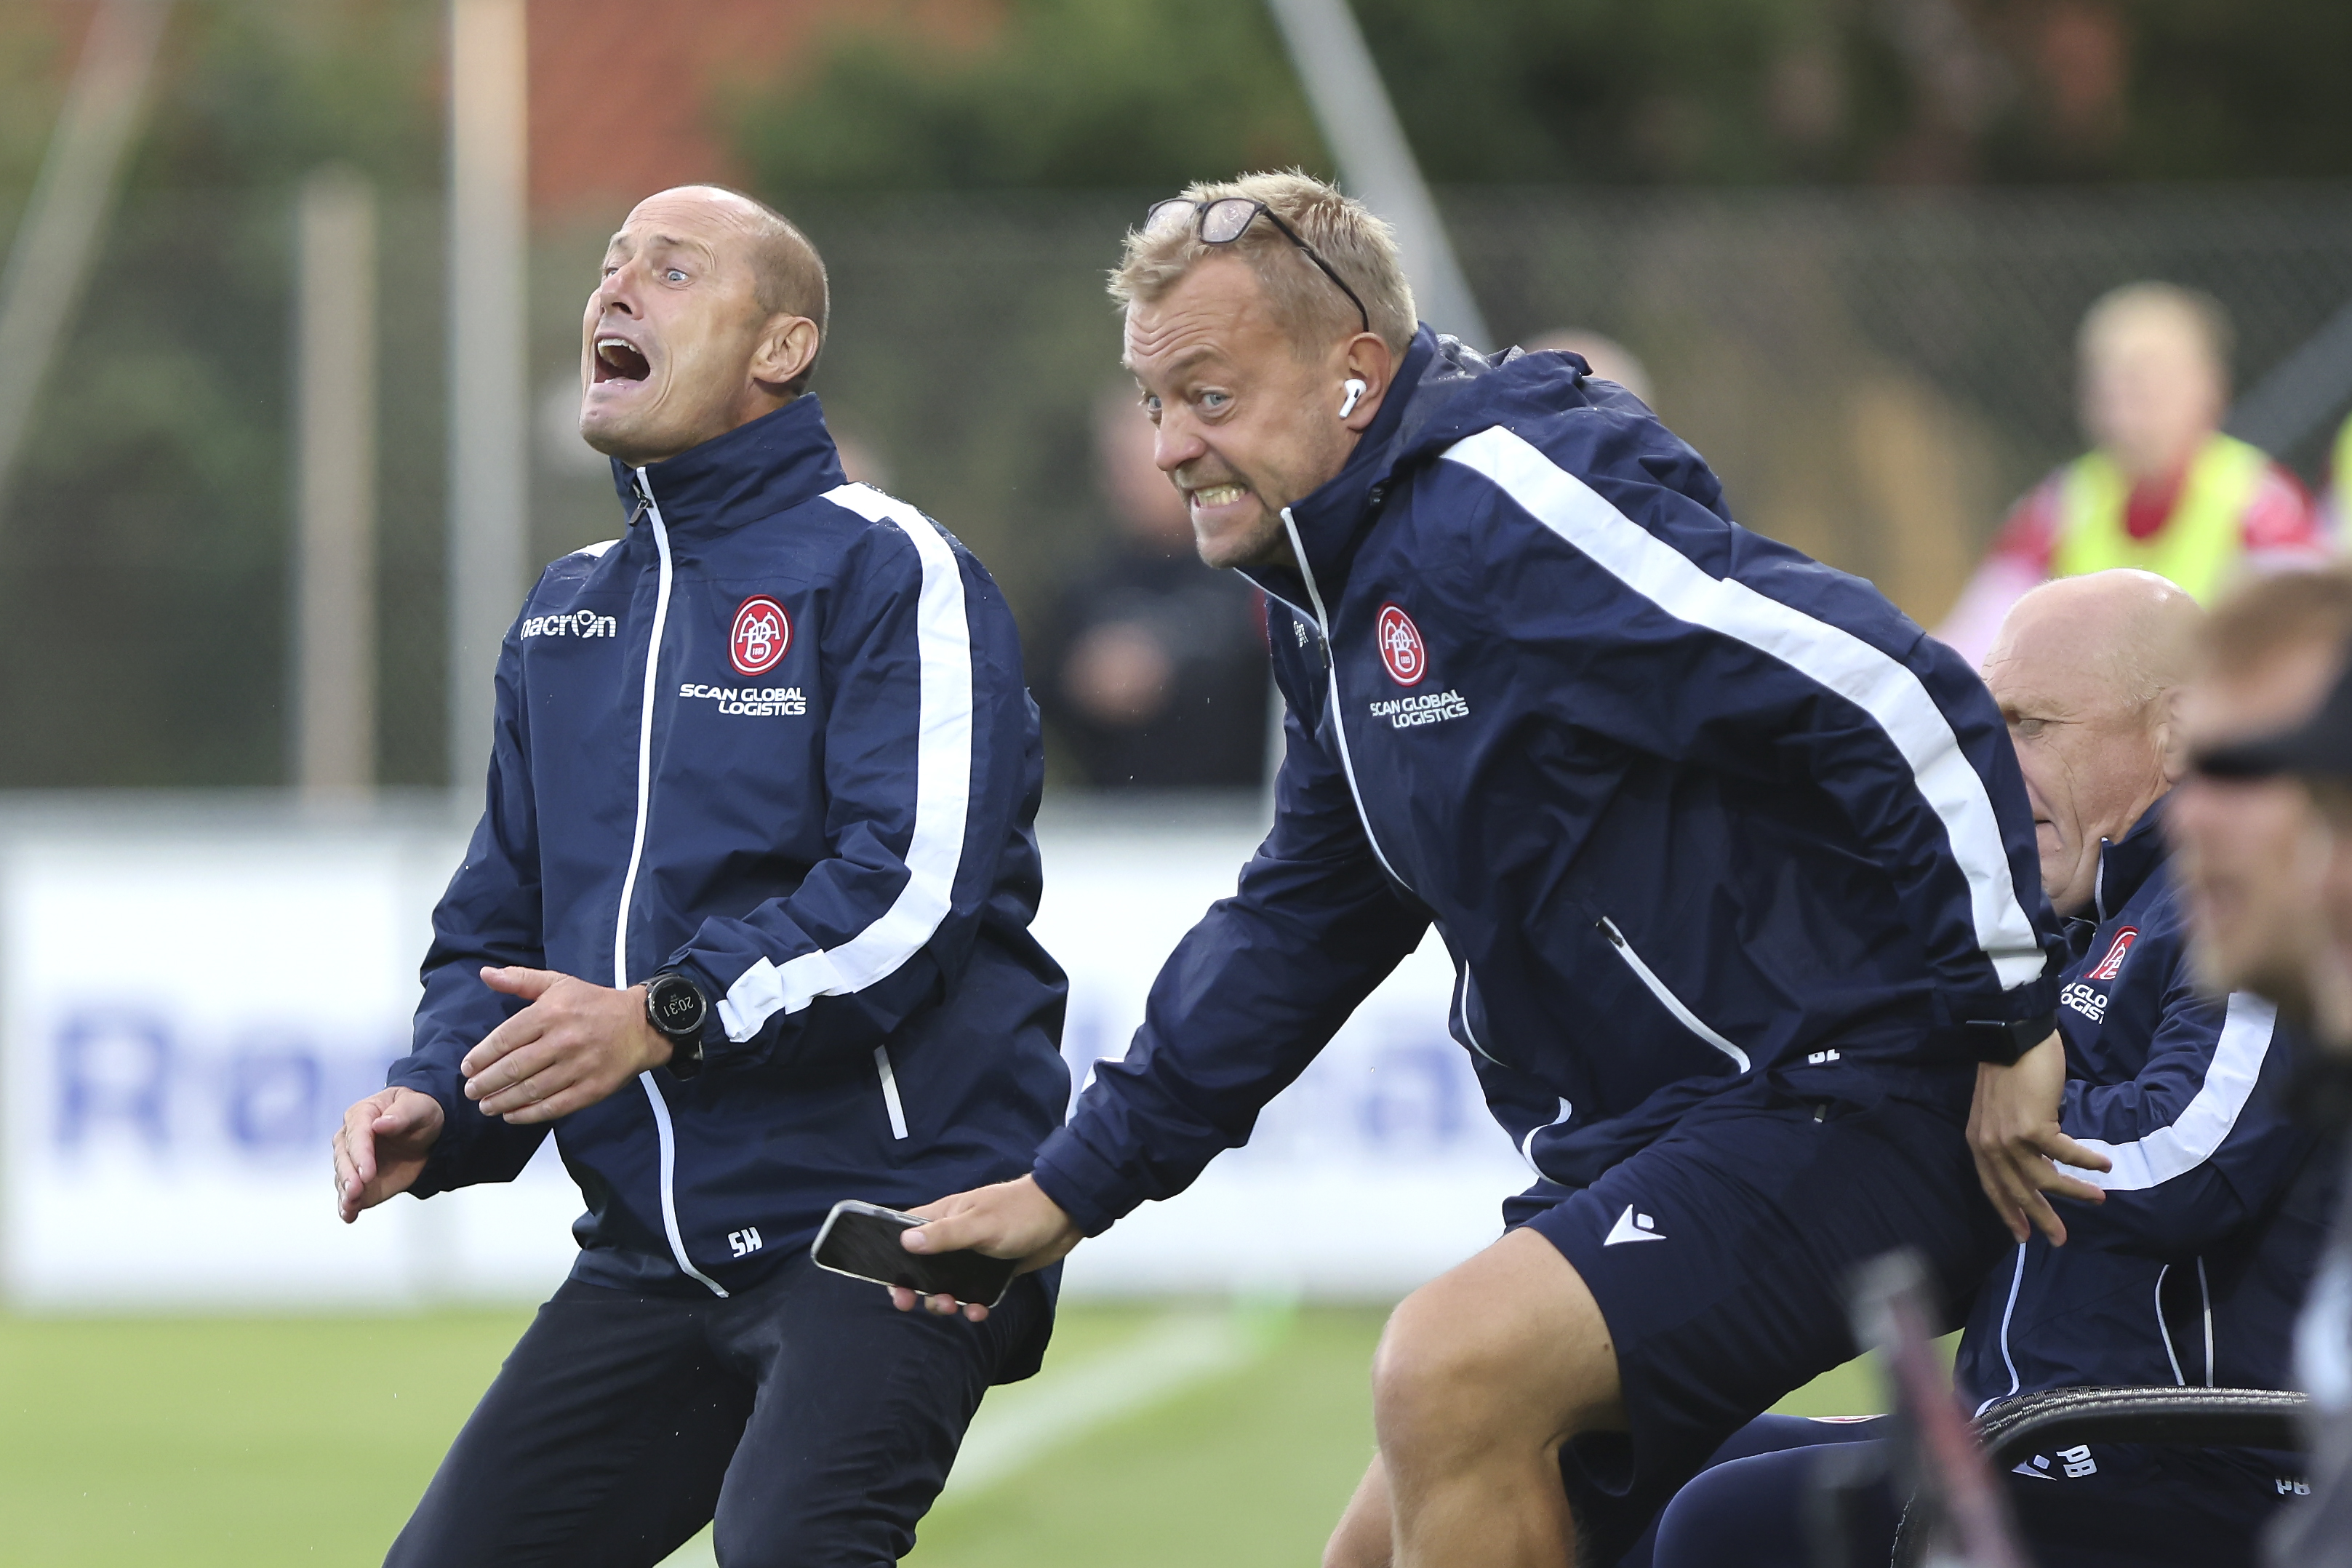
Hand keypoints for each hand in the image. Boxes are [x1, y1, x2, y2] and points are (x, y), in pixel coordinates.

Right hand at [332, 1087, 445, 1222]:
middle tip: (356, 1190)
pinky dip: (348, 1206)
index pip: (357, 1134)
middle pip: (344, 1157)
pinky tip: (348, 1215)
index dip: (361, 1154)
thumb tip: (380, 1124)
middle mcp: (352, 1139)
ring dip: (346, 1192)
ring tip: (350, 1204)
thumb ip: (402, 1114)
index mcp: (363, 1114)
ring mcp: (355, 1162)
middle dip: (349, 1175)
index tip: (366, 1171)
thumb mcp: (419, 1107)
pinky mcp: (362, 1182)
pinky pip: (351, 1195)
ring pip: (344, 1178)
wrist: (428, 1132)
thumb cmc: (419, 1112)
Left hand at [460, 967, 672, 1123]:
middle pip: (513, 1068)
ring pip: (530, 1090)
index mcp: (551, 1013)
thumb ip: (520, 980)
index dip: (481, 1057)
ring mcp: (578, 1067)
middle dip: (485, 1083)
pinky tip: (511, 1116)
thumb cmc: (595, 1003)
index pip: (504, 1039)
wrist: (642, 1025)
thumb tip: (484, 974)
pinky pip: (553, 1106)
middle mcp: (563, 1040)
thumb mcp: (559, 983)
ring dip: (501, 1101)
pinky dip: (528, 1115)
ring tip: (486, 1106)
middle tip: (471, 1091)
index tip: (467, 1068)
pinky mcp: (592, 1089)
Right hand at [888, 1175, 1083, 1322]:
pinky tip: (979, 1312)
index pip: (905, 1235)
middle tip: (917, 1303)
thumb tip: (905, 1242)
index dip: (892, 1259)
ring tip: (954, 1307)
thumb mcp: (980, 1225)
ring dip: (945, 1300)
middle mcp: (953, 1235)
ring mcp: (972, 1254)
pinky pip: (974, 1293)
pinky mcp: (991, 1270)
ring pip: (946, 1284)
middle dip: (917, 1288)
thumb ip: (944, 1235)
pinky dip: (973, 1305)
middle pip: (921, 1266)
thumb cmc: (1020, 1212)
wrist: (1064, 1217)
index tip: (892, 1284)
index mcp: (944, 1216)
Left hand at [1967, 1033, 2111, 1245]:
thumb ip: (2012, 1138)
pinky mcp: (2032, 1126)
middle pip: (2018, 1192)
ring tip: (2099, 1199)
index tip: (2023, 1236)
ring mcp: (2010, 1137)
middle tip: (2060, 1239)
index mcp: (1980, 1143)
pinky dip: (2087, 1162)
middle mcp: (1990, 1145)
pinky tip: (2104, 1167)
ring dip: (2075, 1191)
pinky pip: (2066, 1154)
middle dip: (2042, 1218)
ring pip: (2045, 1179)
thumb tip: (2038, 1161)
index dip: (2009, 1213)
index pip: (1993, 1188)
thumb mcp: (2001, 1111)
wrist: (2011, 1036)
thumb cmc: (2010, 1068)